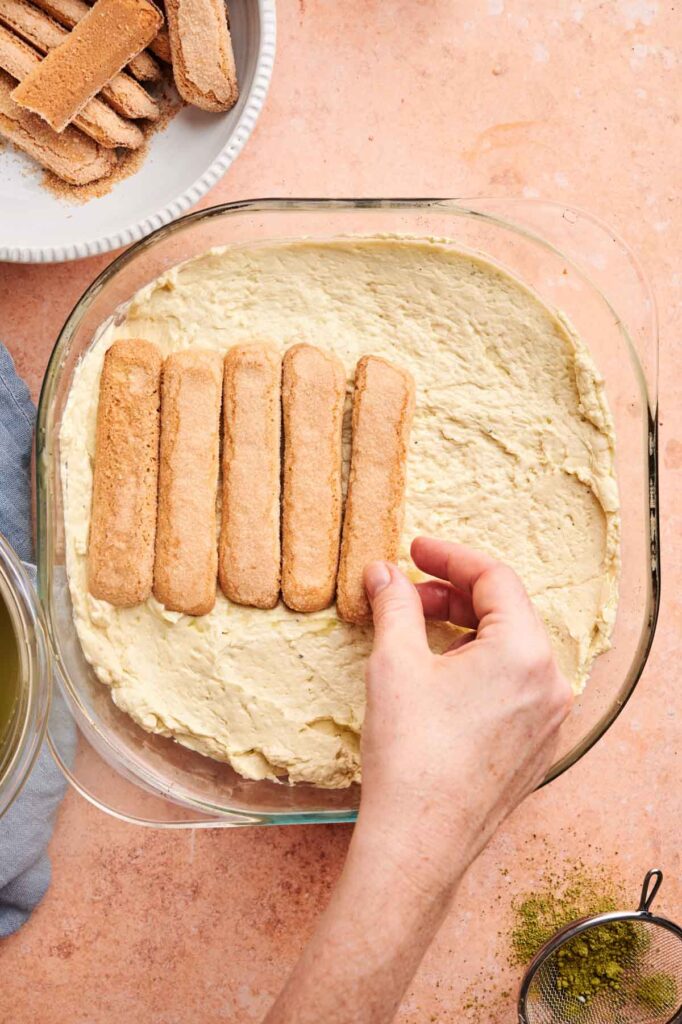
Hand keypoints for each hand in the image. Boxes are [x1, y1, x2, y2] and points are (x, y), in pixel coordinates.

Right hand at [358, 537, 572, 890]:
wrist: (419, 845)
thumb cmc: (410, 754)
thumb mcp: (395, 664)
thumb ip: (394, 605)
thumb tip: (382, 573)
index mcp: (525, 652)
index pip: (494, 578)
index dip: (449, 557)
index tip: (414, 550)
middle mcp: (550, 682)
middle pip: (504, 612)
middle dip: (451, 596)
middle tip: (404, 597)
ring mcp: (547, 719)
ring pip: (508, 650)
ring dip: (462, 631)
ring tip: (414, 638)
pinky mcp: (535, 747)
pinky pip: (512, 686)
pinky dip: (476, 667)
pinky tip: (437, 677)